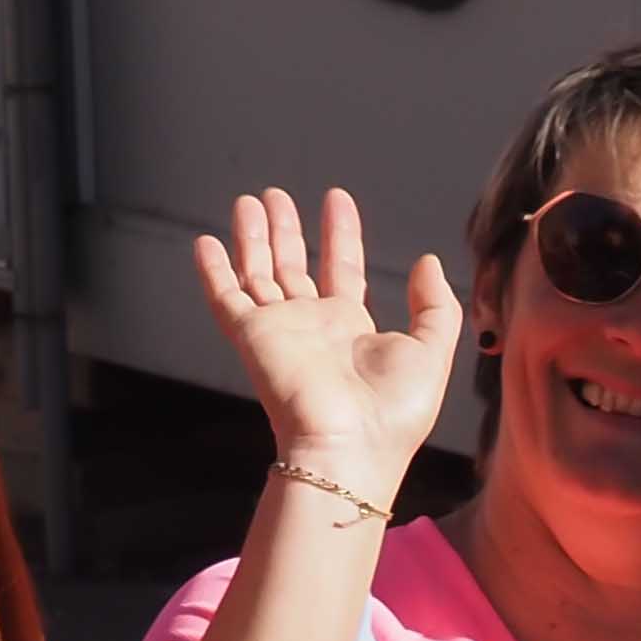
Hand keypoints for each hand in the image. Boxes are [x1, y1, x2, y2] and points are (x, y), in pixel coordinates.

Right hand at [197, 189, 456, 509]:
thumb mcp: (432, 350)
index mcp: (351, 328)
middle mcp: (311, 326)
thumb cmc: (394, 411)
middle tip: (276, 196)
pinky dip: (214, 272)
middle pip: (292, 267)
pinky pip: (226, 298)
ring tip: (250, 201)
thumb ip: (434, 305)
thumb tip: (427, 262)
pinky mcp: (252, 337)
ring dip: (253, 238)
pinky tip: (206, 243)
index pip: (342, 268)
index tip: (336, 200)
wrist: (350, 445)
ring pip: (259, 274)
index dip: (339, 234)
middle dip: (285, 230)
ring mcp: (279, 330)